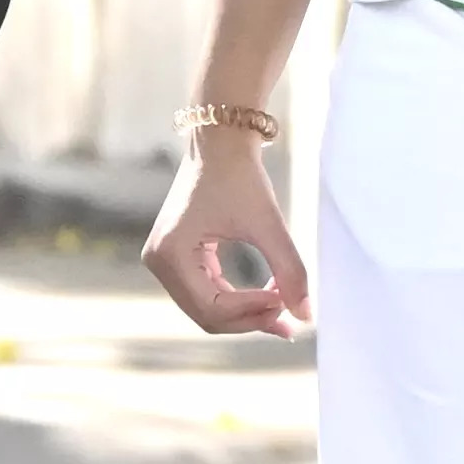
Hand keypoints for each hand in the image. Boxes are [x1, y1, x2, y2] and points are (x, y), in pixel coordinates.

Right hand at [144, 131, 310, 337]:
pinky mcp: (177, 258)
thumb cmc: (240, 176)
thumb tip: (305, 316)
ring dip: (245, 313)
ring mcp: (164, 261)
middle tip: (290, 320)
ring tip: (284, 311)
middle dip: (249, 319)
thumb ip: (289, 270)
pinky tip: (268, 297)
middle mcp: (158, 262)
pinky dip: (237, 300)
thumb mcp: (268, 223)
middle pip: (206, 315)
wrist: (221, 143)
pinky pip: (207, 293)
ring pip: (207, 309)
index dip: (251, 313)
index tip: (287, 303)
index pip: (211, 308)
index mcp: (170, 253)